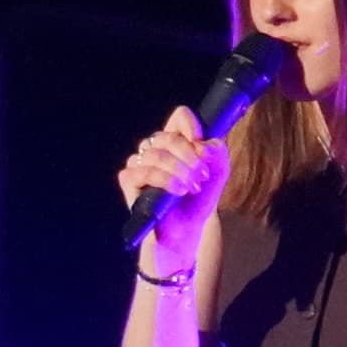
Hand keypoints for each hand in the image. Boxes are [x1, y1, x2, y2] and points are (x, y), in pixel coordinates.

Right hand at [117, 106, 229, 274]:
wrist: (186, 229)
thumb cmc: (199, 199)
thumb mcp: (218, 172)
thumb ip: (217, 151)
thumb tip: (202, 143)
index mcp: (176, 140)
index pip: (180, 116)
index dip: (192, 128)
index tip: (203, 150)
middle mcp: (155, 148)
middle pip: (168, 135)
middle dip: (188, 156)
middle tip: (201, 175)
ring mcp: (139, 162)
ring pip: (156, 153)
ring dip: (179, 170)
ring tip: (191, 187)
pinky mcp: (129, 179)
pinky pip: (143, 170)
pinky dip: (164, 179)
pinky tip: (177, 191)